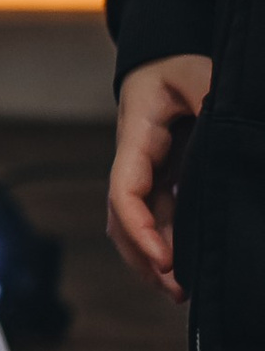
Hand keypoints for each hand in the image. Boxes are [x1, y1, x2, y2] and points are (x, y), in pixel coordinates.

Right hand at [109, 52, 211, 294]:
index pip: (125, 193)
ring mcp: (147, 175)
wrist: (162, 58)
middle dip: (144, 259)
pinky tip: (185, 266)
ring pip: (137, 227)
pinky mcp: (163, 180)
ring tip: (182, 291)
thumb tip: (227, 124)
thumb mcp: (196, 73)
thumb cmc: (175, 64)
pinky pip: (157, 220)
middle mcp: (134, 164)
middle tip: (179, 291)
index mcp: (136, 139)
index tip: (165, 260)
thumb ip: (209, 96)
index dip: (140, 230)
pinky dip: (165, 245)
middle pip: (124, 221)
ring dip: (152, 259)